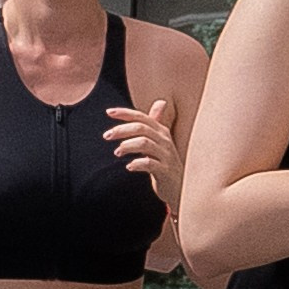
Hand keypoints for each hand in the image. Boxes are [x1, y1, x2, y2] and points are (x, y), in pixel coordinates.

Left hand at [106, 96, 182, 213]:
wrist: (182, 186)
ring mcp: (166, 156)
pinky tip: (129, 166)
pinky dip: (137, 163)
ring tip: (117, 152)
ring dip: (127, 146)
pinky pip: (150, 164)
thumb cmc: (167, 162)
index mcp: (162, 132)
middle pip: (141, 128)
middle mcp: (165, 141)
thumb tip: (161, 102)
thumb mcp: (162, 141)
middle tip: (107, 136)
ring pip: (145, 143)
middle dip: (122, 130)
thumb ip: (156, 123)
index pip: (142, 117)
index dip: (125, 113)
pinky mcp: (165, 171)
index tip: (109, 112)